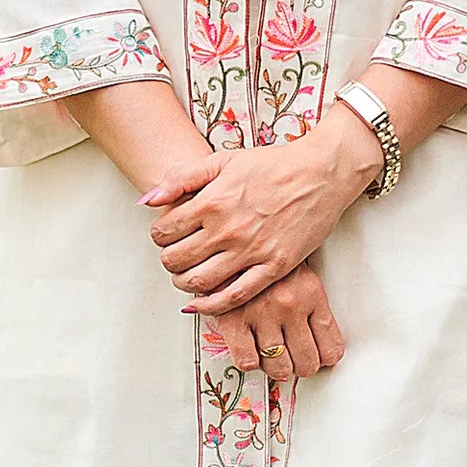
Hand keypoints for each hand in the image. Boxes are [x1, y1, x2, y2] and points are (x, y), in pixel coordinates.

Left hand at [144, 128, 377, 312]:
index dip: (158, 236)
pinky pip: (235, 296)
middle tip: (176, 256)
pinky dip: (212, 305)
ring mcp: (251, 251)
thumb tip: (146, 200)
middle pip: (176, 260)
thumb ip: (181, 178)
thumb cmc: (272, 164)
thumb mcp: (223, 160)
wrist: (320, 173)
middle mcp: (228, 230)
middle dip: (169, 260)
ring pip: (199, 282)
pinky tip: (201, 303)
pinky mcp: (274, 267)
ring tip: (187, 275)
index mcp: (212, 202)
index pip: (163, 232)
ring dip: (184, 283)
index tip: (165, 236)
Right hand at [207, 263, 346, 382]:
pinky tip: (251, 349)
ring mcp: (262, 314)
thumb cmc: (265, 253)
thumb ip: (310, 301)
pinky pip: (248, 360)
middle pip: (307, 363)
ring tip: (273, 358)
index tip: (317, 356)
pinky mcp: (233, 319)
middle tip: (294, 359)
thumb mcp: (299, 270)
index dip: (323, 358)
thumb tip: (318, 341)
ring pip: (279, 367)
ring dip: (277, 367)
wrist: (232, 233)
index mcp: (311, 294)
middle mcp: (290, 305)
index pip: (331, 348)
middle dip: (301, 365)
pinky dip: (250, 361)